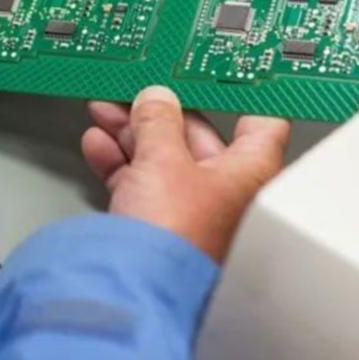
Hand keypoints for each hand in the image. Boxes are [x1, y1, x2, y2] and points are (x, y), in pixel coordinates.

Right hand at [81, 86, 290, 262]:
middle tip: (140, 87)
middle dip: (163, 111)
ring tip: (107, 108)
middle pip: (199, 138)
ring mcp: (191, 213)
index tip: (214, 68)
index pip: (260, 122)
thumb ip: (157, 120)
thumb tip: (155, 99)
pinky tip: (98, 142)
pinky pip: (140, 183)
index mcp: (250, 175)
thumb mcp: (162, 158)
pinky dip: (119, 161)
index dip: (238, 92)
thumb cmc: (171, 240)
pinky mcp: (158, 228)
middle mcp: (228, 196)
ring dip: (134, 132)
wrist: (135, 291)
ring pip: (164, 159)